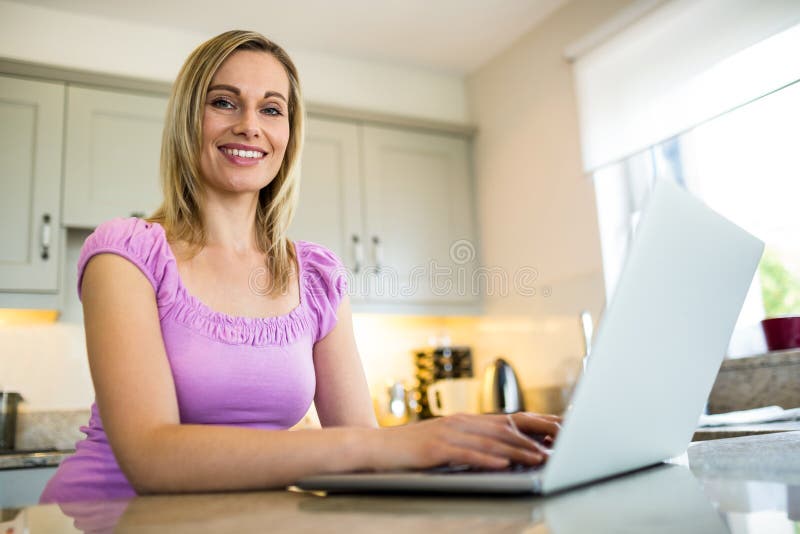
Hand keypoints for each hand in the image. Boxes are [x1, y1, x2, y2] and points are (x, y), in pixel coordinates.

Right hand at [371, 412, 560, 471]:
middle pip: (502, 430)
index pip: (503, 422)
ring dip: (517, 451)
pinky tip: (503, 464)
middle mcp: (458, 423)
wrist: (375, 447)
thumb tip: (497, 453)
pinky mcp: (436, 449)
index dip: (529, 427)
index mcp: (462, 421)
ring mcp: (447, 434)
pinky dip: (487, 459)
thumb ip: (468, 443)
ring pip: (490, 441)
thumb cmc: (409, 449)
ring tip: (538, 458)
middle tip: (554, 448)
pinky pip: (466, 454)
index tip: (551, 434)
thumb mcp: (443, 441)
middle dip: (531, 440)